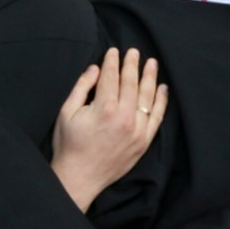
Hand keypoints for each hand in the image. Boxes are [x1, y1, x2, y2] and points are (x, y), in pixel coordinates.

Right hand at [51, 47, 166, 211]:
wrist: (79, 177)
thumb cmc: (69, 145)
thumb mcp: (67, 112)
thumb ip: (82, 87)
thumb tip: (96, 69)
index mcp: (104, 108)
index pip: (112, 77)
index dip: (113, 61)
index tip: (114, 51)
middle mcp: (125, 117)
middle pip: (131, 83)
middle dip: (132, 65)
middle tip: (134, 52)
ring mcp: (137, 131)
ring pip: (147, 97)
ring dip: (150, 78)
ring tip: (151, 63)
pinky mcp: (143, 142)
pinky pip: (157, 117)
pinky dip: (161, 101)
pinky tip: (162, 89)